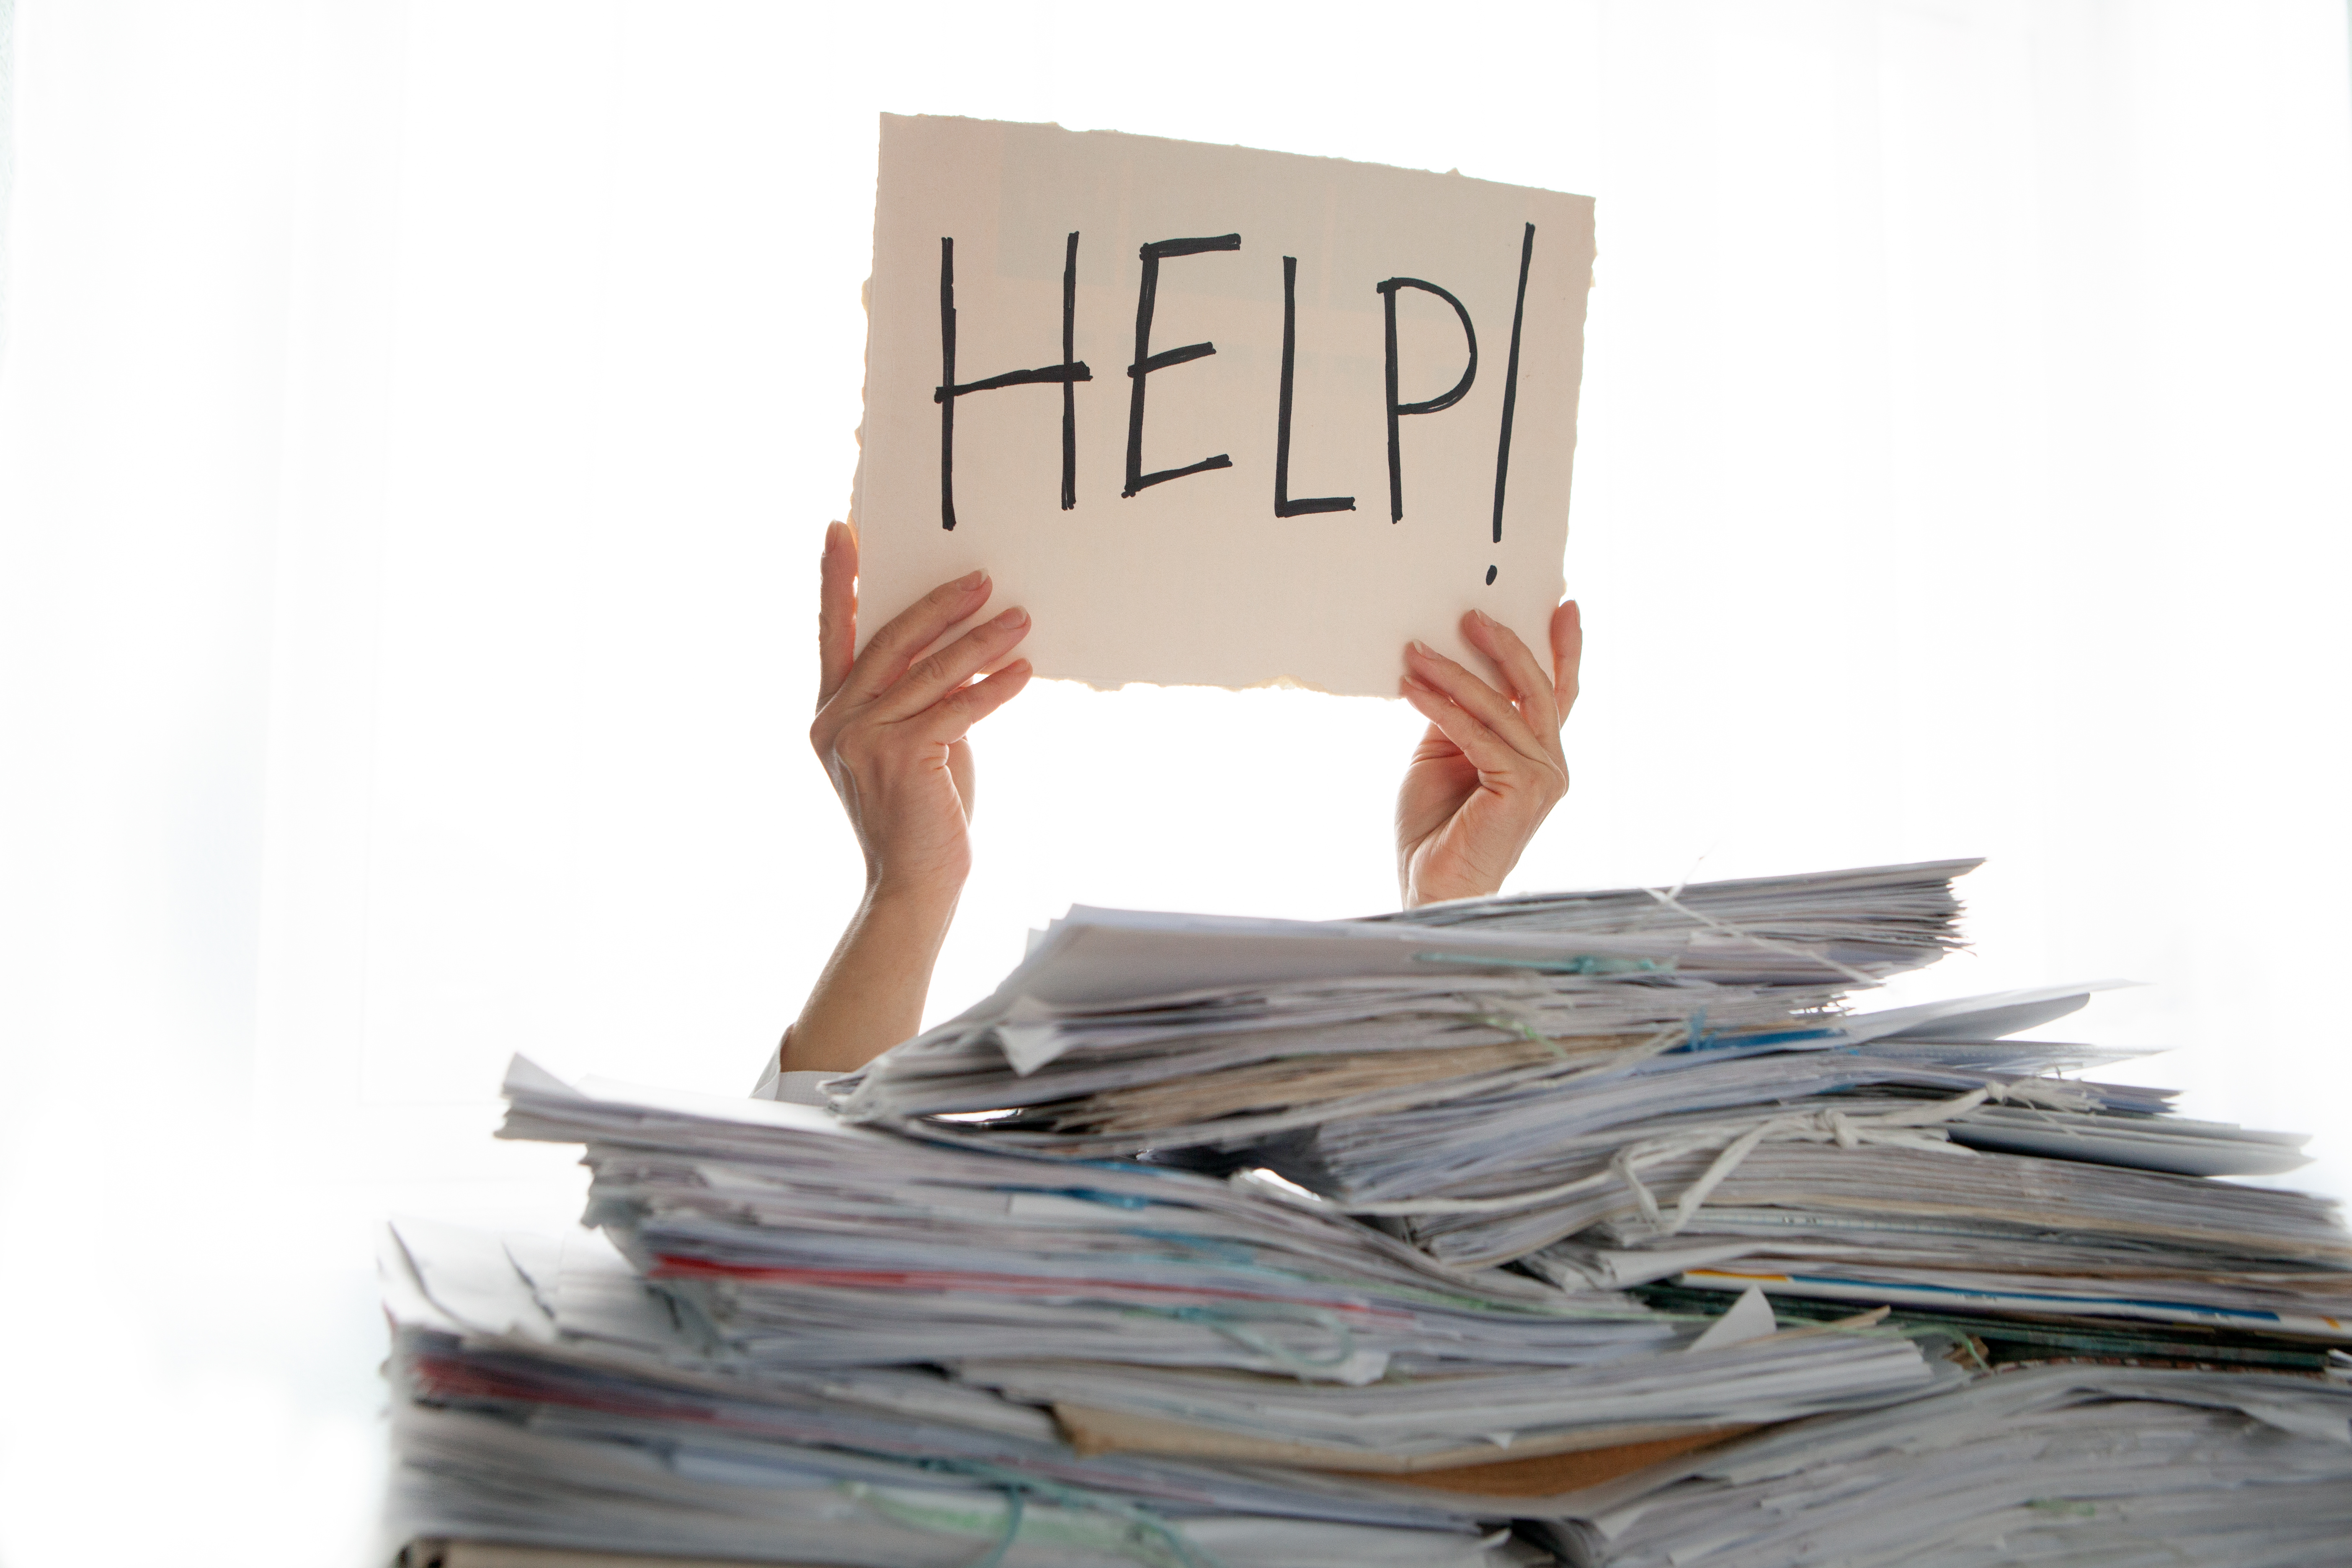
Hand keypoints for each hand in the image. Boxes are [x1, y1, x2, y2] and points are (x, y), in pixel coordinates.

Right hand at [811, 521, 1032, 904]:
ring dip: (981, 642)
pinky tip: (1022, 671)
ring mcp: (863, 738)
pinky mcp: (900, 756)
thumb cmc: (920, 814)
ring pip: (930, 672)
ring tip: (1021, 617)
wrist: (914, 884)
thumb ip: (919, 698)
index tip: (842, 528)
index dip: (836, 581)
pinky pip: (956, 708)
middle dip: (937, 604)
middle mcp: (837, 720)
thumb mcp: (911, 744)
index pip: (832, 633)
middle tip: (981, 576)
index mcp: (830, 713)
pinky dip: (994, 688)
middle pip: (889, 641)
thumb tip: (965, 652)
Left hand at [1394, 601, 1581, 907]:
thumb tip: (1450, 669)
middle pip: (1535, 688)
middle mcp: (1551, 765)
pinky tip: (1413, 690)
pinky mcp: (1521, 790)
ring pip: (1501, 707)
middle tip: (1470, 614)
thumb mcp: (1445, 756)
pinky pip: (1477, 735)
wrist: (1432, 886)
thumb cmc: (1437, 828)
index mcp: (1539, 756)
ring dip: (1454, 674)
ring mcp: (1542, 778)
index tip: (1562, 604)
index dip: (1563, 649)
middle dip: (1504, 645)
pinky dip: (1443, 708)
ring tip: (1416, 652)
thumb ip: (1460, 718)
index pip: (1557, 693)